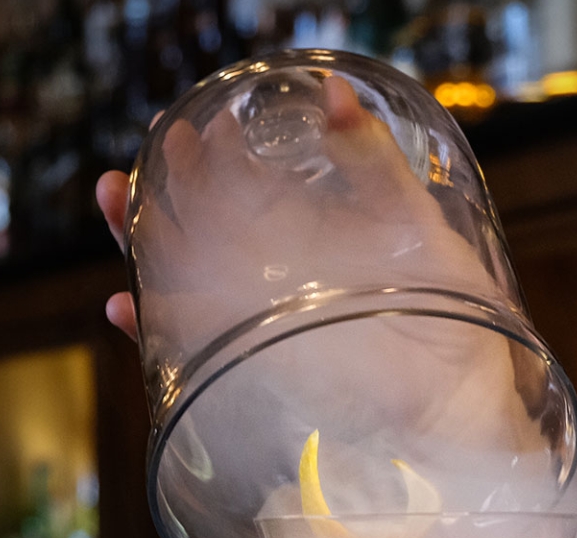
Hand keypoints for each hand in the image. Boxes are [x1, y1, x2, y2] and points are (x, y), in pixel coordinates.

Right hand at [94, 76, 493, 343]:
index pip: (243, 186)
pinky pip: (179, 356)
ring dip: (134, 240)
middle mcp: (272, 277)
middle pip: (195, 225)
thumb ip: (375, 164)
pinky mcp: (247, 376)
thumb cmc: (454, 316)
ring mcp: (254, 326)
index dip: (211, 153)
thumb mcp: (419, 229)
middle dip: (160, 184)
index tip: (193, 122)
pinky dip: (146, 332)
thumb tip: (335, 91)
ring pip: (174, 279)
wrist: (461, 408)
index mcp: (310, 235)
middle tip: (150, 144)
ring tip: (115, 195)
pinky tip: (126, 304)